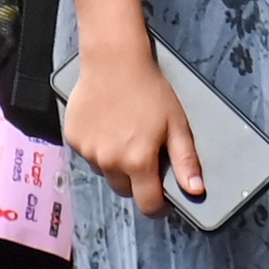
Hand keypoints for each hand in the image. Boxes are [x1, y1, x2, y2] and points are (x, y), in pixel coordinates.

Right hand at [64, 42, 204, 218]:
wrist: (114, 62)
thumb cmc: (150, 90)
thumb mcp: (177, 124)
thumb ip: (185, 160)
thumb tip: (196, 190)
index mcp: (137, 162)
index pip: (147, 204)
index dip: (157, 206)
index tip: (162, 199)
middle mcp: (109, 162)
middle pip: (125, 189)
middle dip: (136, 180)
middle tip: (144, 154)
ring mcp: (88, 151)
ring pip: (105, 171)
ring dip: (115, 162)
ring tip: (125, 134)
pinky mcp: (73, 138)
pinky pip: (88, 154)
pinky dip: (98, 146)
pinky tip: (107, 125)